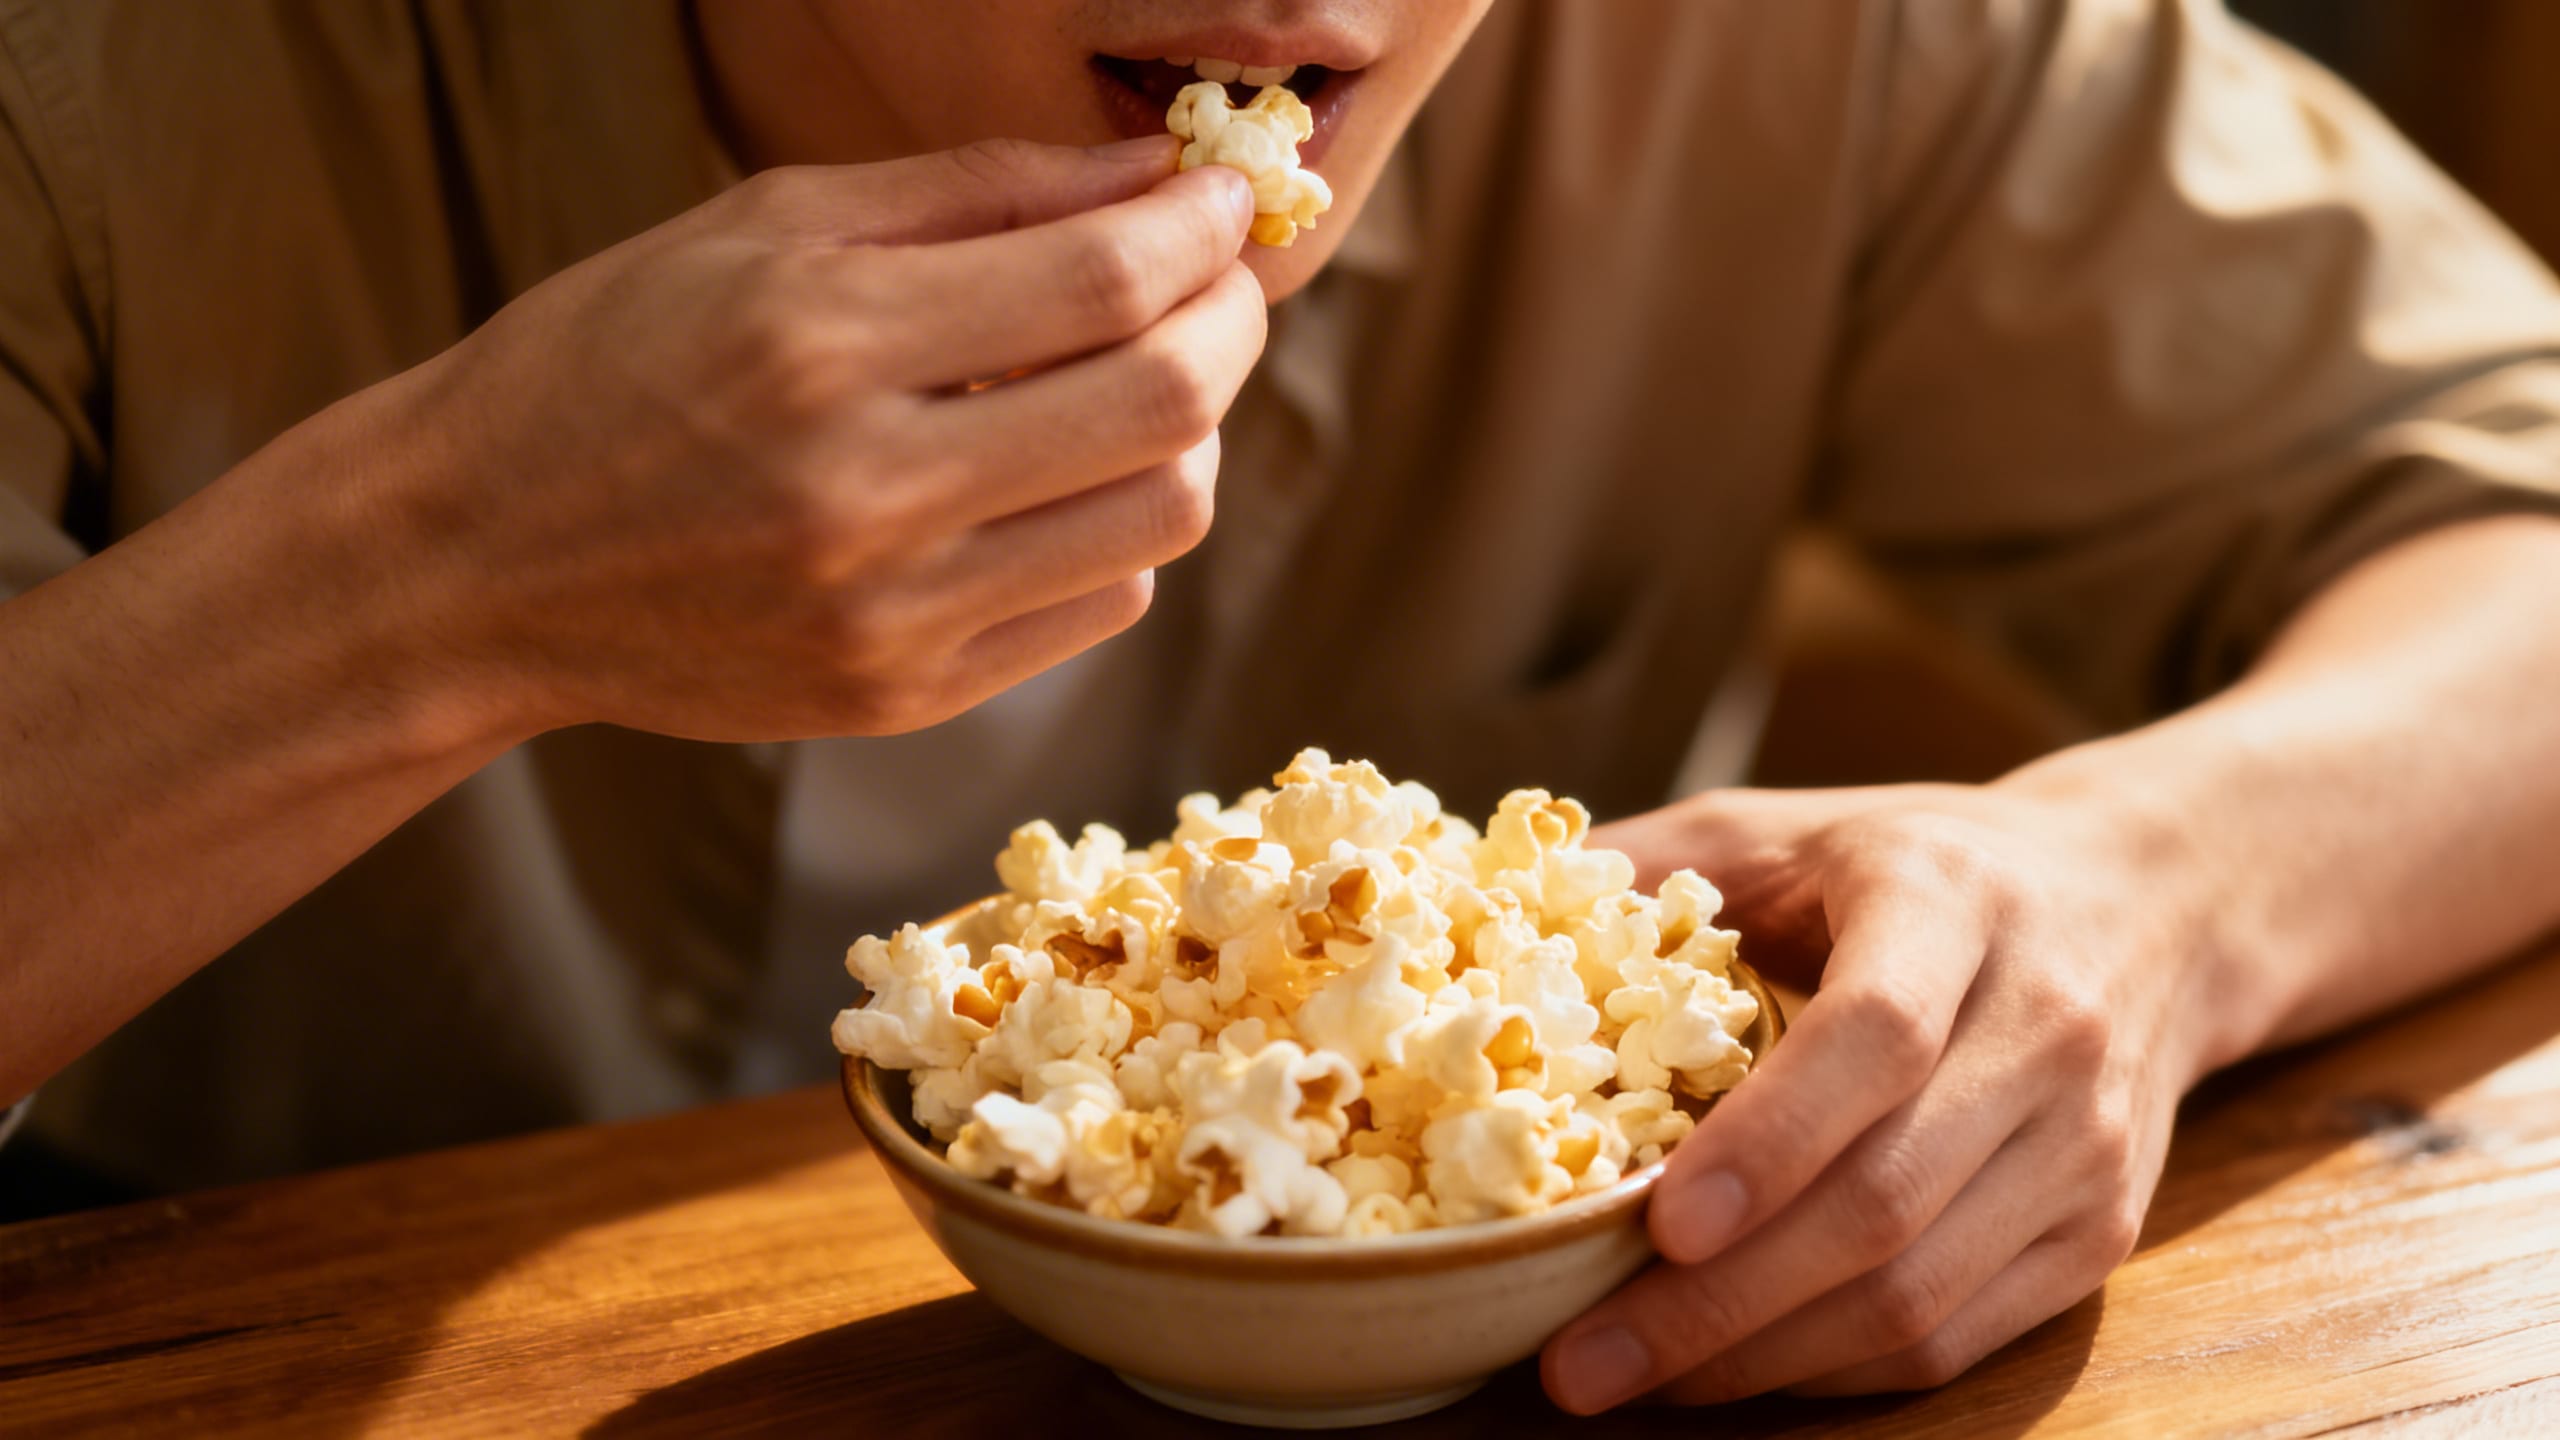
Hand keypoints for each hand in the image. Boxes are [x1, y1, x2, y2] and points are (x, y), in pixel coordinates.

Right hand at [358, 136, 1261, 743]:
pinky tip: (1062, 477)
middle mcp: (868, 490)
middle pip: (1165, 403)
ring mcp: (893, 614)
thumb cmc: (613, 361)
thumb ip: (972, 194)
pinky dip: (1122, 525)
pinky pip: (1103, 606)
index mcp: (823, 340)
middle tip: (1212, 278)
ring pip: (1162, 516)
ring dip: (1192, 429)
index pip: (1103, 279)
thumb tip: (1152, 179)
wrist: (477, 562)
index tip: (1222, 197)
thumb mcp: (764, 226)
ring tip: (1140, 374)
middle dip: (1228, 319)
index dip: (1200, 227)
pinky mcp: (905, 696)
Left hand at [1540, 778, 2227, 1408]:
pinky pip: (1956, 1334)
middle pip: (1885, 1198)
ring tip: (1628, 1380)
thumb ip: (1649, 862)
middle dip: (1722, 1300)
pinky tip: (1729, 1371)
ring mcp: (2085, 1147)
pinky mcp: (2099, 1233)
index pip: (1873, 1041)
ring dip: (1761, 1358)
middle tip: (1578, 1357)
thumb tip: (1483, 917)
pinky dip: (1830, 1372)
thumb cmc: (1919, 864)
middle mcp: (2041, 1030)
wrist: (2147, 905)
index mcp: (1953, 906)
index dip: (1769, 1143)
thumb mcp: (1787, 826)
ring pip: (1920, 1292)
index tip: (1661, 1223)